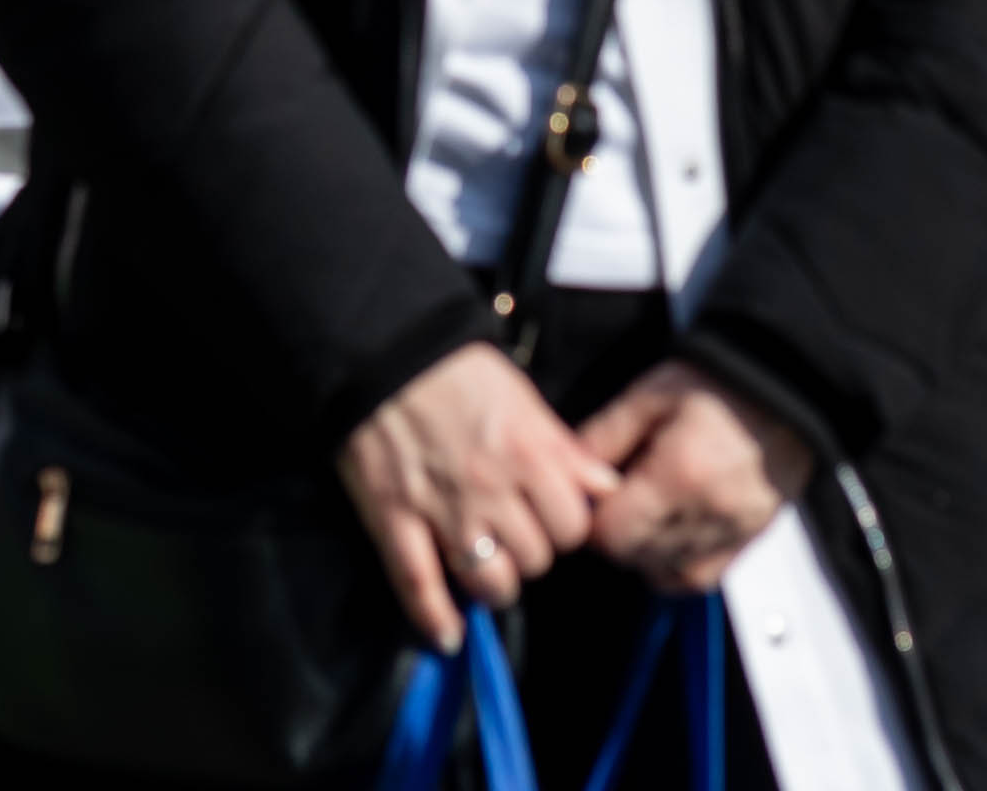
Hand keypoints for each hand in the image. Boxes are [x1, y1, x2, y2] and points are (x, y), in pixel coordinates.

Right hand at [333, 337, 608, 654]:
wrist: (382, 351)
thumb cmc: (455, 370)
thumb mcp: (523, 397)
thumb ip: (564, 449)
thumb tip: (604, 487)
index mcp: (528, 454)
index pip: (573, 526)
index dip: (566, 527)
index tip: (551, 519)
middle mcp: (491, 489)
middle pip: (535, 561)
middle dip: (531, 554)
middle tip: (515, 537)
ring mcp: (441, 510)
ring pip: (488, 584)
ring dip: (493, 586)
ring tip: (486, 572)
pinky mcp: (394, 520)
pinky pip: (418, 585)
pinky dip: (434, 618)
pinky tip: (447, 636)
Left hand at [574, 364, 810, 584]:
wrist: (791, 383)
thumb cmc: (719, 382)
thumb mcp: (652, 394)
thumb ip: (605, 435)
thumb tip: (570, 473)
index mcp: (679, 474)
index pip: (612, 533)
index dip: (592, 517)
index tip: (595, 493)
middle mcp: (708, 514)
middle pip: (635, 556)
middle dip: (616, 533)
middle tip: (618, 498)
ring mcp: (734, 531)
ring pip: (665, 574)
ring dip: (644, 552)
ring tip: (645, 513)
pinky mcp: (751, 537)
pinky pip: (700, 577)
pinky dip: (677, 564)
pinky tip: (671, 535)